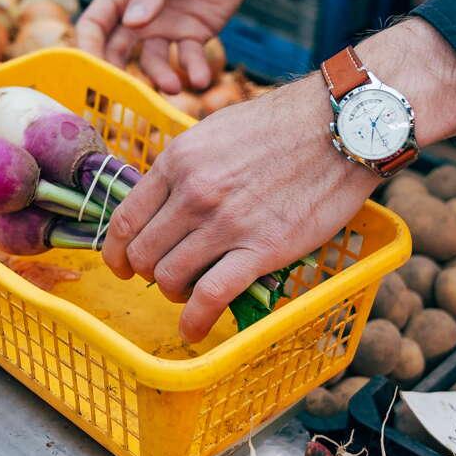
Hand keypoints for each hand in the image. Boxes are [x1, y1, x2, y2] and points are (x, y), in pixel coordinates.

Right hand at [76, 0, 282, 93]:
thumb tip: (132, 23)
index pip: (95, 23)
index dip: (88, 48)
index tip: (92, 71)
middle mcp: (139, 14)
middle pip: (117, 51)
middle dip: (118, 75)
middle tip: (124, 95)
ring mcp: (166, 27)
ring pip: (153, 62)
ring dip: (160, 77)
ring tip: (173, 86)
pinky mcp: (194, 35)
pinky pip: (188, 59)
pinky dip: (193, 71)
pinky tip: (199, 79)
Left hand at [102, 80, 376, 341]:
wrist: (340, 126)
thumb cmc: (283, 125)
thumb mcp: (216, 132)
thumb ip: (188, 166)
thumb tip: (169, 197)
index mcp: (178, 161)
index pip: (125, 219)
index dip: (116, 251)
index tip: (121, 265)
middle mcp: (193, 193)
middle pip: (144, 254)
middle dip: (148, 274)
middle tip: (166, 277)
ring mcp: (225, 223)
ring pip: (170, 277)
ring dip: (173, 294)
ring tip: (188, 296)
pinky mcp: (261, 250)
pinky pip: (211, 297)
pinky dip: (195, 320)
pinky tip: (194, 330)